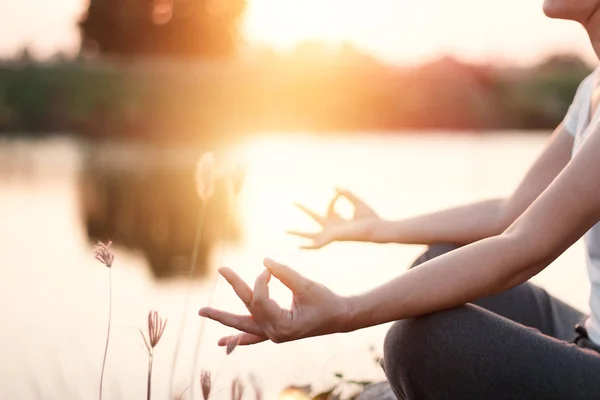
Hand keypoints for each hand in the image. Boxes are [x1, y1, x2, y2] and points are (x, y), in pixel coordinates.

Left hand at [198, 258, 350, 345]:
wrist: (339, 317)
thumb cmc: (325, 301)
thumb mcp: (306, 285)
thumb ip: (284, 273)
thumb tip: (264, 261)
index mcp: (281, 326)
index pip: (259, 300)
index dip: (261, 279)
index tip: (269, 268)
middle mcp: (274, 334)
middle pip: (243, 318)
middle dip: (221, 312)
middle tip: (201, 308)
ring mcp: (273, 335)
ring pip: (243, 327)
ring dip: (224, 321)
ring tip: (204, 313)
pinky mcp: (275, 331)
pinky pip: (252, 336)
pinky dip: (238, 338)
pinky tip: (224, 342)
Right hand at [288, 188, 379, 248]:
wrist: (375, 228)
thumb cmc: (369, 217)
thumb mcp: (356, 201)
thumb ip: (346, 194)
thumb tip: (335, 187)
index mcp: (339, 220)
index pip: (330, 207)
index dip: (334, 199)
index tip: (338, 193)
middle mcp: (333, 228)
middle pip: (315, 218)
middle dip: (304, 210)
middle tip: (293, 202)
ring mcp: (331, 234)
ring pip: (311, 234)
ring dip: (298, 233)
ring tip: (286, 230)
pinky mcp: (332, 238)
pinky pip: (318, 245)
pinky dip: (308, 247)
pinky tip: (298, 247)